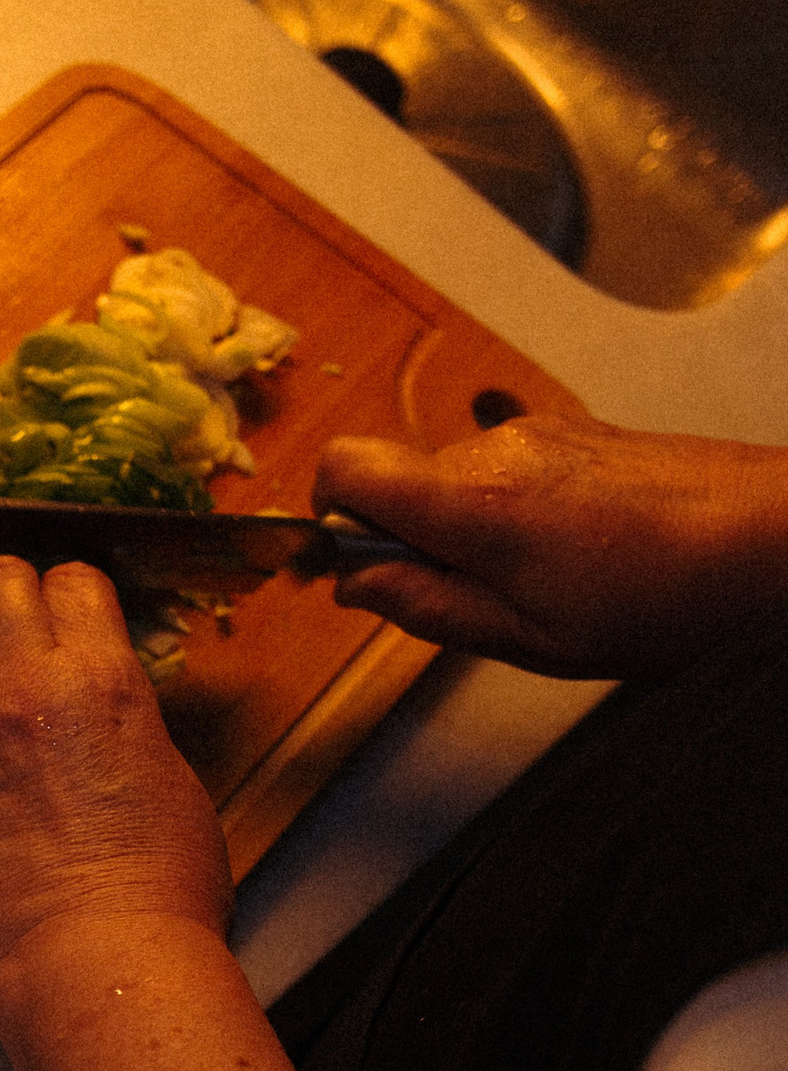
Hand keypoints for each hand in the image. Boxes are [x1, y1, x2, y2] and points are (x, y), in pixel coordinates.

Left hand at [0, 557, 230, 986]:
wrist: (95, 953)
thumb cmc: (156, 884)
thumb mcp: (169, 770)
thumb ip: (125, 714)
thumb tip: (105, 700)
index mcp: (101, 677)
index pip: (71, 578)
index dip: (73, 593)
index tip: (72, 613)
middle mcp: (21, 685)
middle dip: (9, 595)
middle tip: (19, 629)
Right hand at [316, 415, 787, 678]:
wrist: (775, 534)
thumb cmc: (668, 597)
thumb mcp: (533, 639)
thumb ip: (429, 609)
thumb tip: (354, 587)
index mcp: (470, 503)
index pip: (343, 470)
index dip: (328, 519)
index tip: (358, 567)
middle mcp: (492, 451)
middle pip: (394, 483)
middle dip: (407, 541)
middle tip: (471, 599)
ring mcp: (533, 433)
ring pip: (447, 480)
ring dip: (464, 531)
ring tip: (537, 580)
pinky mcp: (569, 430)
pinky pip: (497, 469)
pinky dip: (504, 512)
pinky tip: (565, 552)